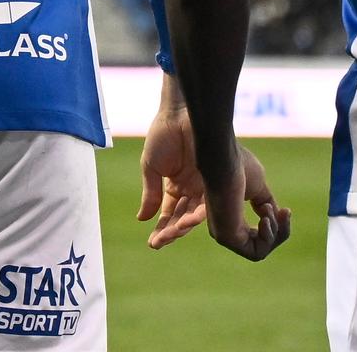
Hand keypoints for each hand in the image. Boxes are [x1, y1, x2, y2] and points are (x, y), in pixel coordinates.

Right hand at [137, 77, 206, 247]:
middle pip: (182, 217)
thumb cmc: (163, 134)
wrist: (180, 114)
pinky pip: (207, 204)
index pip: (169, 213)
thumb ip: (151, 194)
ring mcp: (203, 186)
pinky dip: (195, 216)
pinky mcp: (214, 182)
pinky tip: (182, 224)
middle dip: (170, 231)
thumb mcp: (151, 167)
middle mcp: (192, 189)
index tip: (152, 242)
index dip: (161, 227)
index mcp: (176, 185)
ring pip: (193, 215)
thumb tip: (142, 219)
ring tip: (168, 235)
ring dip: (180, 227)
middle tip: (158, 242)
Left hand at [202, 141, 291, 260]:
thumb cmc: (238, 167)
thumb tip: (276, 216)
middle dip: (280, 231)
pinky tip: (266, 218)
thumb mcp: (258, 188)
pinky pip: (256, 252)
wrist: (225, 159)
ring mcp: (223, 235)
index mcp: (230, 218)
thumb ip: (264, 204)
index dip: (277, 226)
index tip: (286, 210)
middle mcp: (224, 230)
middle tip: (285, 212)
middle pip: (261, 246)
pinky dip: (268, 237)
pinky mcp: (226, 237)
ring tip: (269, 210)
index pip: (257, 236)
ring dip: (275, 232)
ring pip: (260, 251)